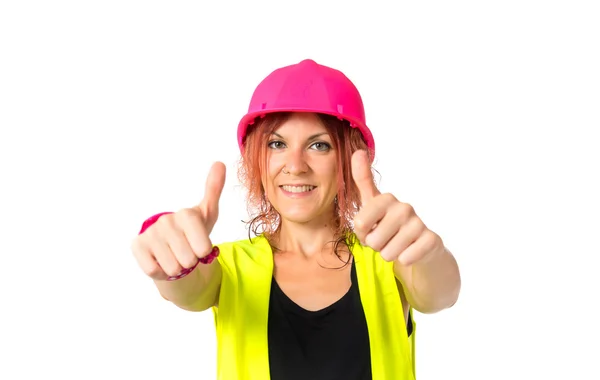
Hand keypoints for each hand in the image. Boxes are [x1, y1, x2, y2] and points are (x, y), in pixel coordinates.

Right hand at [131, 162, 225, 280]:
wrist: (171, 246)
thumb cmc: (193, 232)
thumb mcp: (207, 214)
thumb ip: (214, 190)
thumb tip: (220, 163)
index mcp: (186, 214)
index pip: (204, 247)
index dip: (204, 252)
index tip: (200, 246)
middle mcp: (166, 221)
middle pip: (189, 259)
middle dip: (190, 262)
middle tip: (186, 252)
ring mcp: (150, 233)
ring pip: (173, 267)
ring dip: (176, 268)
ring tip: (175, 256)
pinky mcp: (137, 246)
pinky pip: (155, 270)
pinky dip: (161, 271)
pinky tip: (161, 260)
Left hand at [351, 150, 442, 265]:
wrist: (419, 247)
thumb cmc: (389, 225)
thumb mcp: (372, 205)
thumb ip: (362, 180)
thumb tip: (358, 151)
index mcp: (386, 199)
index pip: (359, 223)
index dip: (361, 233)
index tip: (369, 229)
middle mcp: (404, 207)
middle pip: (373, 241)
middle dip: (376, 246)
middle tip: (386, 239)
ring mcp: (419, 223)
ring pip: (388, 252)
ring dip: (389, 254)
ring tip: (397, 245)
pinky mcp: (431, 240)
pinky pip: (405, 259)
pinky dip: (404, 260)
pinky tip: (410, 252)